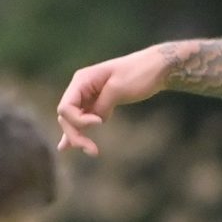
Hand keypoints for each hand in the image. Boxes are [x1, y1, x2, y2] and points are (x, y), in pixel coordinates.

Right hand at [55, 47, 170, 154]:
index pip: (65, 107)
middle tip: (92, 151)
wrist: (156, 69)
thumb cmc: (138, 74)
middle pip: (66, 117)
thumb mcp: (118, 88)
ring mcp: (88, 96)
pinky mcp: (98, 103)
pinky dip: (78, 132)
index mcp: (82, 80)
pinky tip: (68, 146)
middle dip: (75, 134)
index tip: (100, 122)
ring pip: (73, 120)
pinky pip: (83, 120)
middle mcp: (81, 88)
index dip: (78, 120)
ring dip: (78, 137)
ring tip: (92, 152)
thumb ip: (102, 105)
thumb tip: (95, 120)